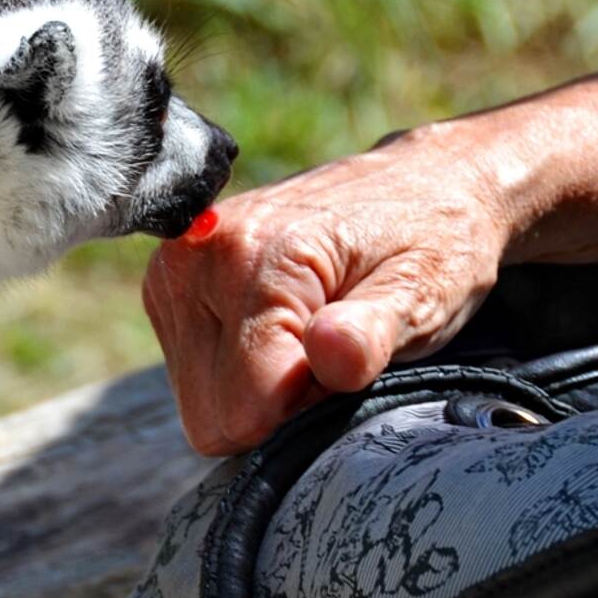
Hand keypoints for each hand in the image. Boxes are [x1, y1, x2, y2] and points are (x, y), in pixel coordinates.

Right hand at [143, 121, 513, 454]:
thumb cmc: (429, 242)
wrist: (421, 183)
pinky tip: (280, 328)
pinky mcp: (168, 283)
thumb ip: (372, 332)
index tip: (344, 361)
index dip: (302, 408)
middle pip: (212, 414)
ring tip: (310, 334)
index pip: (243, 407)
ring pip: (200, 402)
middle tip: (330, 350)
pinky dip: (239, 369)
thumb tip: (329, 353)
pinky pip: (193, 378)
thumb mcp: (422, 291)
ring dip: (258, 387)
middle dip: (275, 403)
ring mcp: (174, 268)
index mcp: (254, 254)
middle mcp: (196, 256)